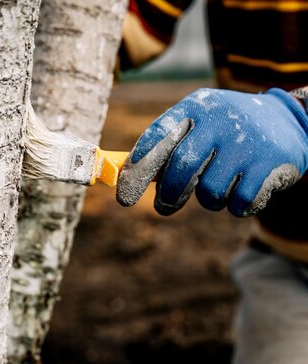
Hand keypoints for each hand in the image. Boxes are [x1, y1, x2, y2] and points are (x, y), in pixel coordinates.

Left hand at [116, 88, 307, 216]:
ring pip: (210, 193)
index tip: (124, 192)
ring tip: (221, 184)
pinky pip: (238, 204)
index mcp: (198, 107)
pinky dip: (236, 206)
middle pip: (182, 168)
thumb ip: (169, 148)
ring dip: (210, 199)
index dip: (138, 167)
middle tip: (163, 206)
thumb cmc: (228, 132)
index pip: (159, 136)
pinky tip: (244, 189)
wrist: (290, 122)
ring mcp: (247, 144)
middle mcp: (222, 121)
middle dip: (168, 194)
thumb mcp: (200, 126)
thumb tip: (129, 180)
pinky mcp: (269, 167)